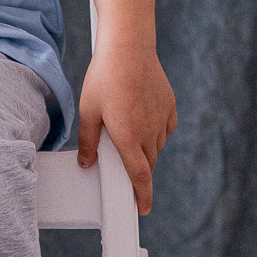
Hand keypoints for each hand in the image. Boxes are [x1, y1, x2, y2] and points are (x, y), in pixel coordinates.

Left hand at [77, 36, 175, 213]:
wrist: (129, 48)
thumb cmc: (104, 78)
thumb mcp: (88, 111)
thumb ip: (88, 141)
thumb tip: (87, 164)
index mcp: (128, 137)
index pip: (139, 176)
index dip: (142, 195)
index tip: (142, 209)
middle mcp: (149, 132)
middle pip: (147, 164)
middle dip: (138, 172)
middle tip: (124, 169)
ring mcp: (162, 119)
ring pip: (156, 148)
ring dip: (145, 151)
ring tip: (129, 137)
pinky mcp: (170, 107)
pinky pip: (165, 130)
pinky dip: (155, 134)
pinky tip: (143, 123)